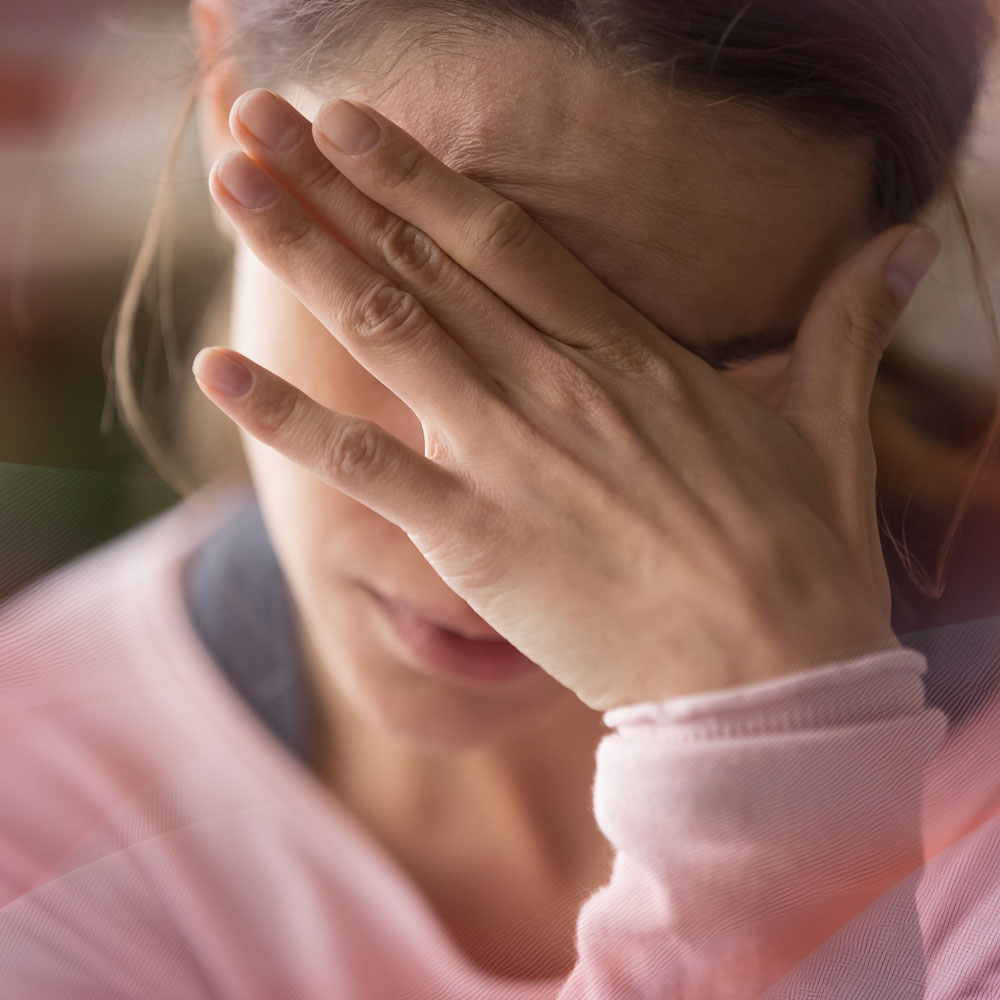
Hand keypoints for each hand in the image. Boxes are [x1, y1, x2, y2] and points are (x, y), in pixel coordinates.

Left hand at [193, 89, 939, 710]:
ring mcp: (507, 457)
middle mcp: (556, 386)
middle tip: (257, 120)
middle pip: (424, 264)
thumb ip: (844, 332)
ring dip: (301, 253)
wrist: (771, 678)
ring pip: (385, 332)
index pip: (504, 239)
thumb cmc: (798, 558)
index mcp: (630, 356)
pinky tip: (216, 368)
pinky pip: (361, 465)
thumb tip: (904, 250)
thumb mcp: (827, 429)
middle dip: (335, 185)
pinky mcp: (474, 537)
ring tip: (234, 186)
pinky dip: (284, 417)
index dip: (421, 176)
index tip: (356, 123)